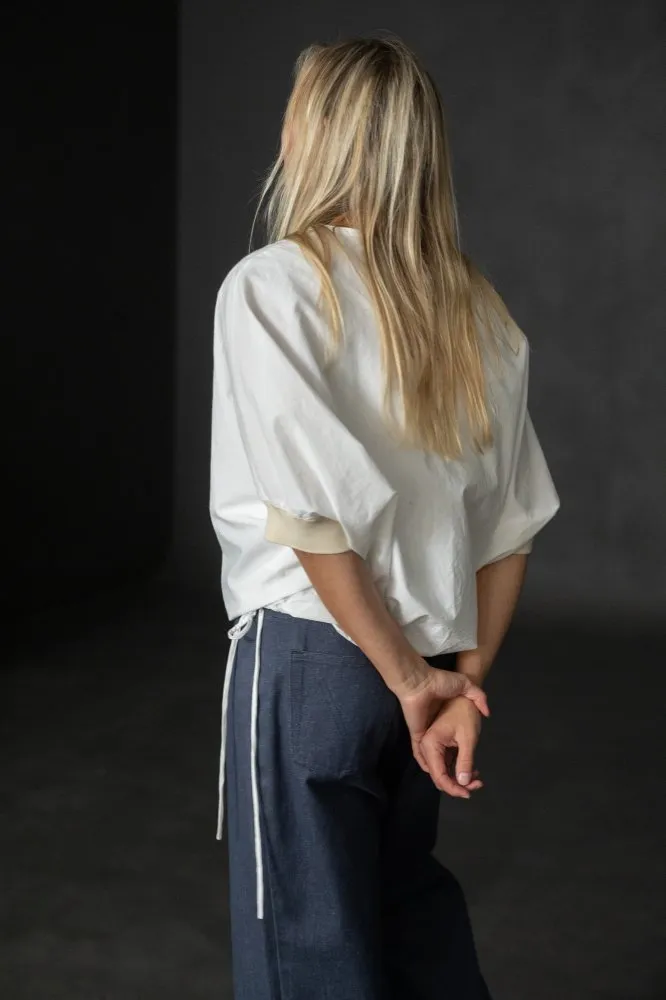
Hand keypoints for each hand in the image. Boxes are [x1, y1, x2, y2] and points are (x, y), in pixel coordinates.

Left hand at [395, 662, 488, 781]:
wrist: (421, 680)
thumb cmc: (442, 683)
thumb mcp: (465, 685)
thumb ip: (479, 696)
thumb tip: (487, 713)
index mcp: (450, 727)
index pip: (459, 754)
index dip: (469, 766)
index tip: (478, 777)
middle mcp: (439, 734)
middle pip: (448, 763)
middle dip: (460, 777)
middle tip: (472, 785)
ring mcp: (427, 736)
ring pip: (436, 763)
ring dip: (447, 776)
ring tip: (459, 785)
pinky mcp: (417, 736)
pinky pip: (421, 756)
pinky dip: (430, 767)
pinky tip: (440, 777)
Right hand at [419, 696, 484, 798]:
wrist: (463, 693)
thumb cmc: (465, 712)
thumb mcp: (468, 738)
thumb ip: (465, 762)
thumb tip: (464, 783)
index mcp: (430, 744)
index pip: (439, 775)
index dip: (453, 788)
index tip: (469, 793)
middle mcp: (427, 746)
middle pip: (439, 774)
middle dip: (457, 784)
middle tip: (477, 785)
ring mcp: (433, 744)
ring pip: (443, 769)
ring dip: (459, 776)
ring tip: (477, 778)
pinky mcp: (440, 743)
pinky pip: (446, 761)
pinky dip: (458, 767)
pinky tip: (472, 770)